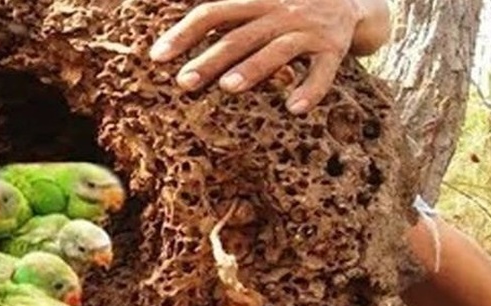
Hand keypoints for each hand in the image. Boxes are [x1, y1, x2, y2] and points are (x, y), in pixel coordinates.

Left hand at [149, 0, 365, 114]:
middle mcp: (280, 12)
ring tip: (229, 87)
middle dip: (211, 59)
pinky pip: (324, 70)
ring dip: (254, 68)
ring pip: (278, 50)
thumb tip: (167, 24)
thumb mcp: (258, 2)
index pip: (212, 13)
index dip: (183, 33)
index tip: (156, 57)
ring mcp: (308, 30)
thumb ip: (224, 15)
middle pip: (240, 36)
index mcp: (255, 0)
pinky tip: (294, 109)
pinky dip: (311, 89)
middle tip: (184, 82)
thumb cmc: (289, 7)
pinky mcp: (334, 48)